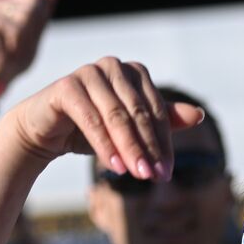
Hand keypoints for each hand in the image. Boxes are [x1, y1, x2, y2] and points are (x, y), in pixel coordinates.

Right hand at [0, 0, 59, 93]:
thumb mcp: (34, 32)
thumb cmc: (14, 57)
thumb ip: (42, 11)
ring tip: (13, 47)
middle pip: (34, 2)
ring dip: (25, 37)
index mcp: (6, 1)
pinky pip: (18, 28)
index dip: (38, 20)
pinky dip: (17, 43)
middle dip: (33, 27)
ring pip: (27, 15)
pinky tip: (6, 49)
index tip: (23, 37)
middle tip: (18, 44)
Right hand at [4, 58, 204, 178]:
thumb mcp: (129, 128)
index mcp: (134, 73)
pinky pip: (90, 118)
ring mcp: (89, 72)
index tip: (167, 173)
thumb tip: (199, 115)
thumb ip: (162, 120)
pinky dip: (104, 144)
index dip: (163, 143)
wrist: (44, 130)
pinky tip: (113, 167)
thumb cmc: (91, 128)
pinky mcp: (67, 86)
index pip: (157, 111)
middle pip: (139, 114)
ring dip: (129, 149)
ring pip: (117, 116)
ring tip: (138, 175)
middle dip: (149, 148)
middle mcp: (113, 66)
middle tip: (155, 177)